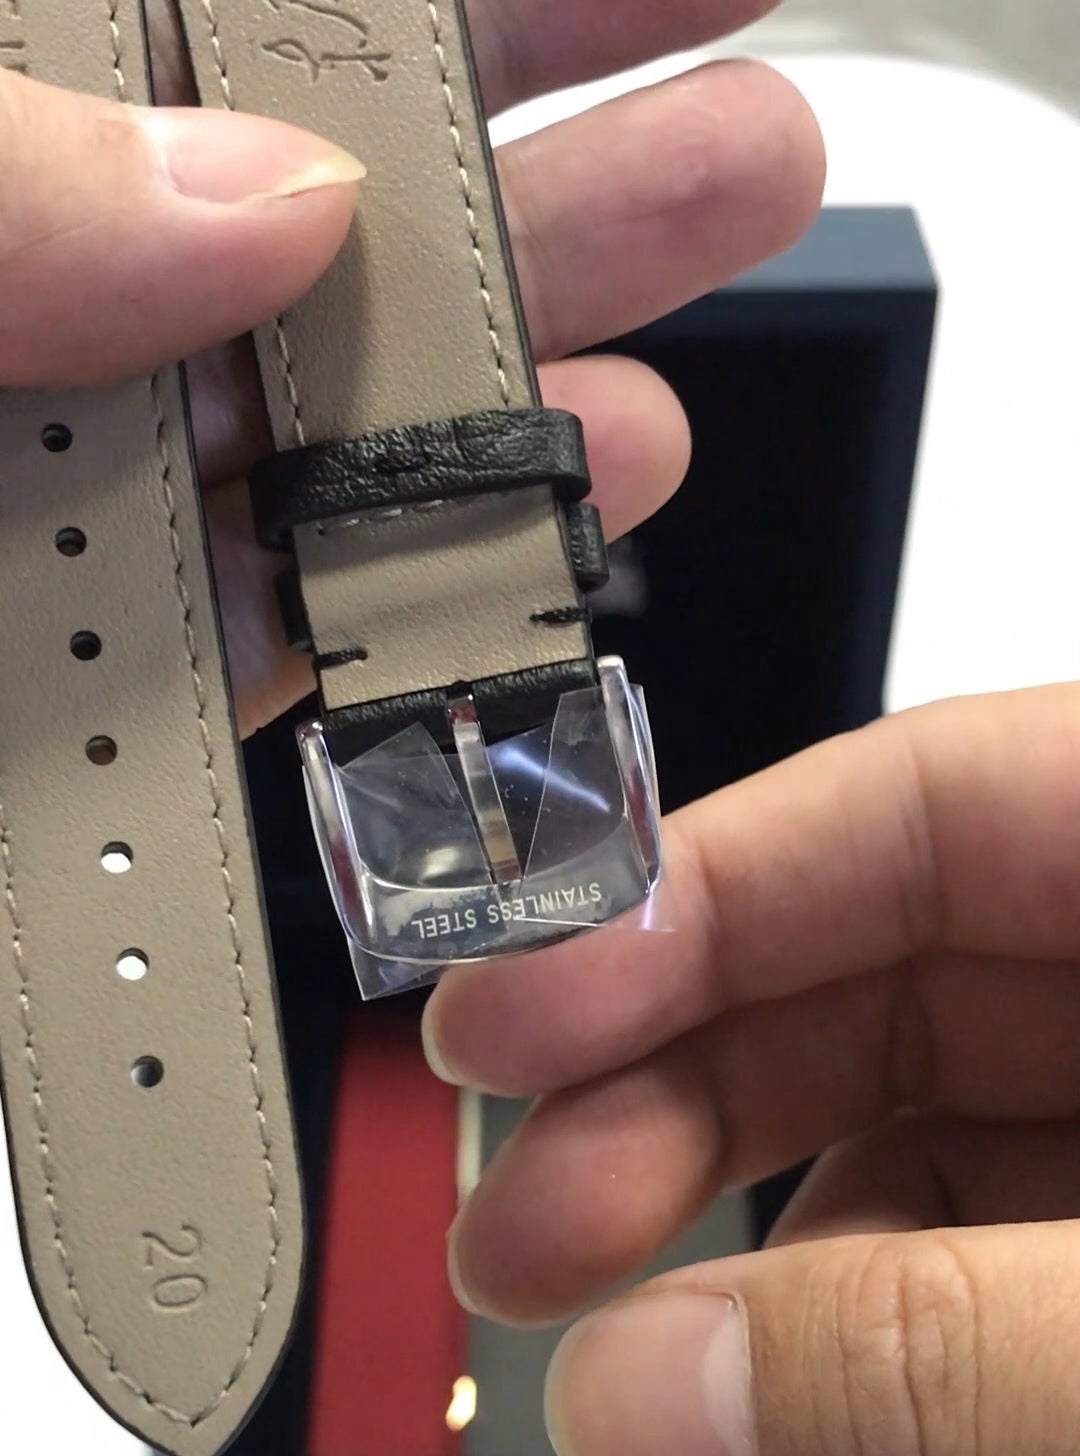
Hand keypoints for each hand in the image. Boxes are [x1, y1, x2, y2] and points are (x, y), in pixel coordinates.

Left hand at [1, 0, 822, 734]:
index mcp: (0, 127)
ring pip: (317, 424)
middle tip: (742, 159)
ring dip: (516, 389)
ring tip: (677, 366)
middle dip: (551, 186)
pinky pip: (252, 613)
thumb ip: (14, 187)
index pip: (245, 21)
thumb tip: (267, 192)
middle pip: (326, 215)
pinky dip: (392, 587)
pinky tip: (535, 526)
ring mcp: (51, 481)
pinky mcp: (61, 660)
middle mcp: (41, 305)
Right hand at [426, 686, 1079, 1455]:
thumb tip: (646, 1396)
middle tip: (520, 1255)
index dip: (687, 898)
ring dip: (841, 1382)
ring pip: (934, 1227)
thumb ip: (948, 1360)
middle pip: (881, 1020)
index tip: (502, 1015)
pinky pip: (1014, 1364)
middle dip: (689, 1153)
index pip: (918, 813)